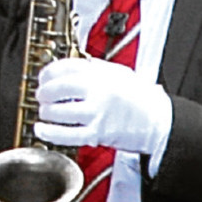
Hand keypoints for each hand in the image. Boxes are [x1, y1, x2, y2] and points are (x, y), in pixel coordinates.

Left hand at [34, 56, 170, 153]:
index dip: (48, 72)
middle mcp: (98, 90)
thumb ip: (95, 69)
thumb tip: (72, 67)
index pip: (65, 67)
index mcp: (102, 73)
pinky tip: (42, 130)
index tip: (43, 77)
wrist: (160, 120)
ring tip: (45, 112)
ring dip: (46, 112)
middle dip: (44, 92)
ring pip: (60, 112)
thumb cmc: (142, 98)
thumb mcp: (120, 73)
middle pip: (59, 88)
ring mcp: (97, 112)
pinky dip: (50, 133)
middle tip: (42, 95)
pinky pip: (68, 134)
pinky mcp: (98, 133)